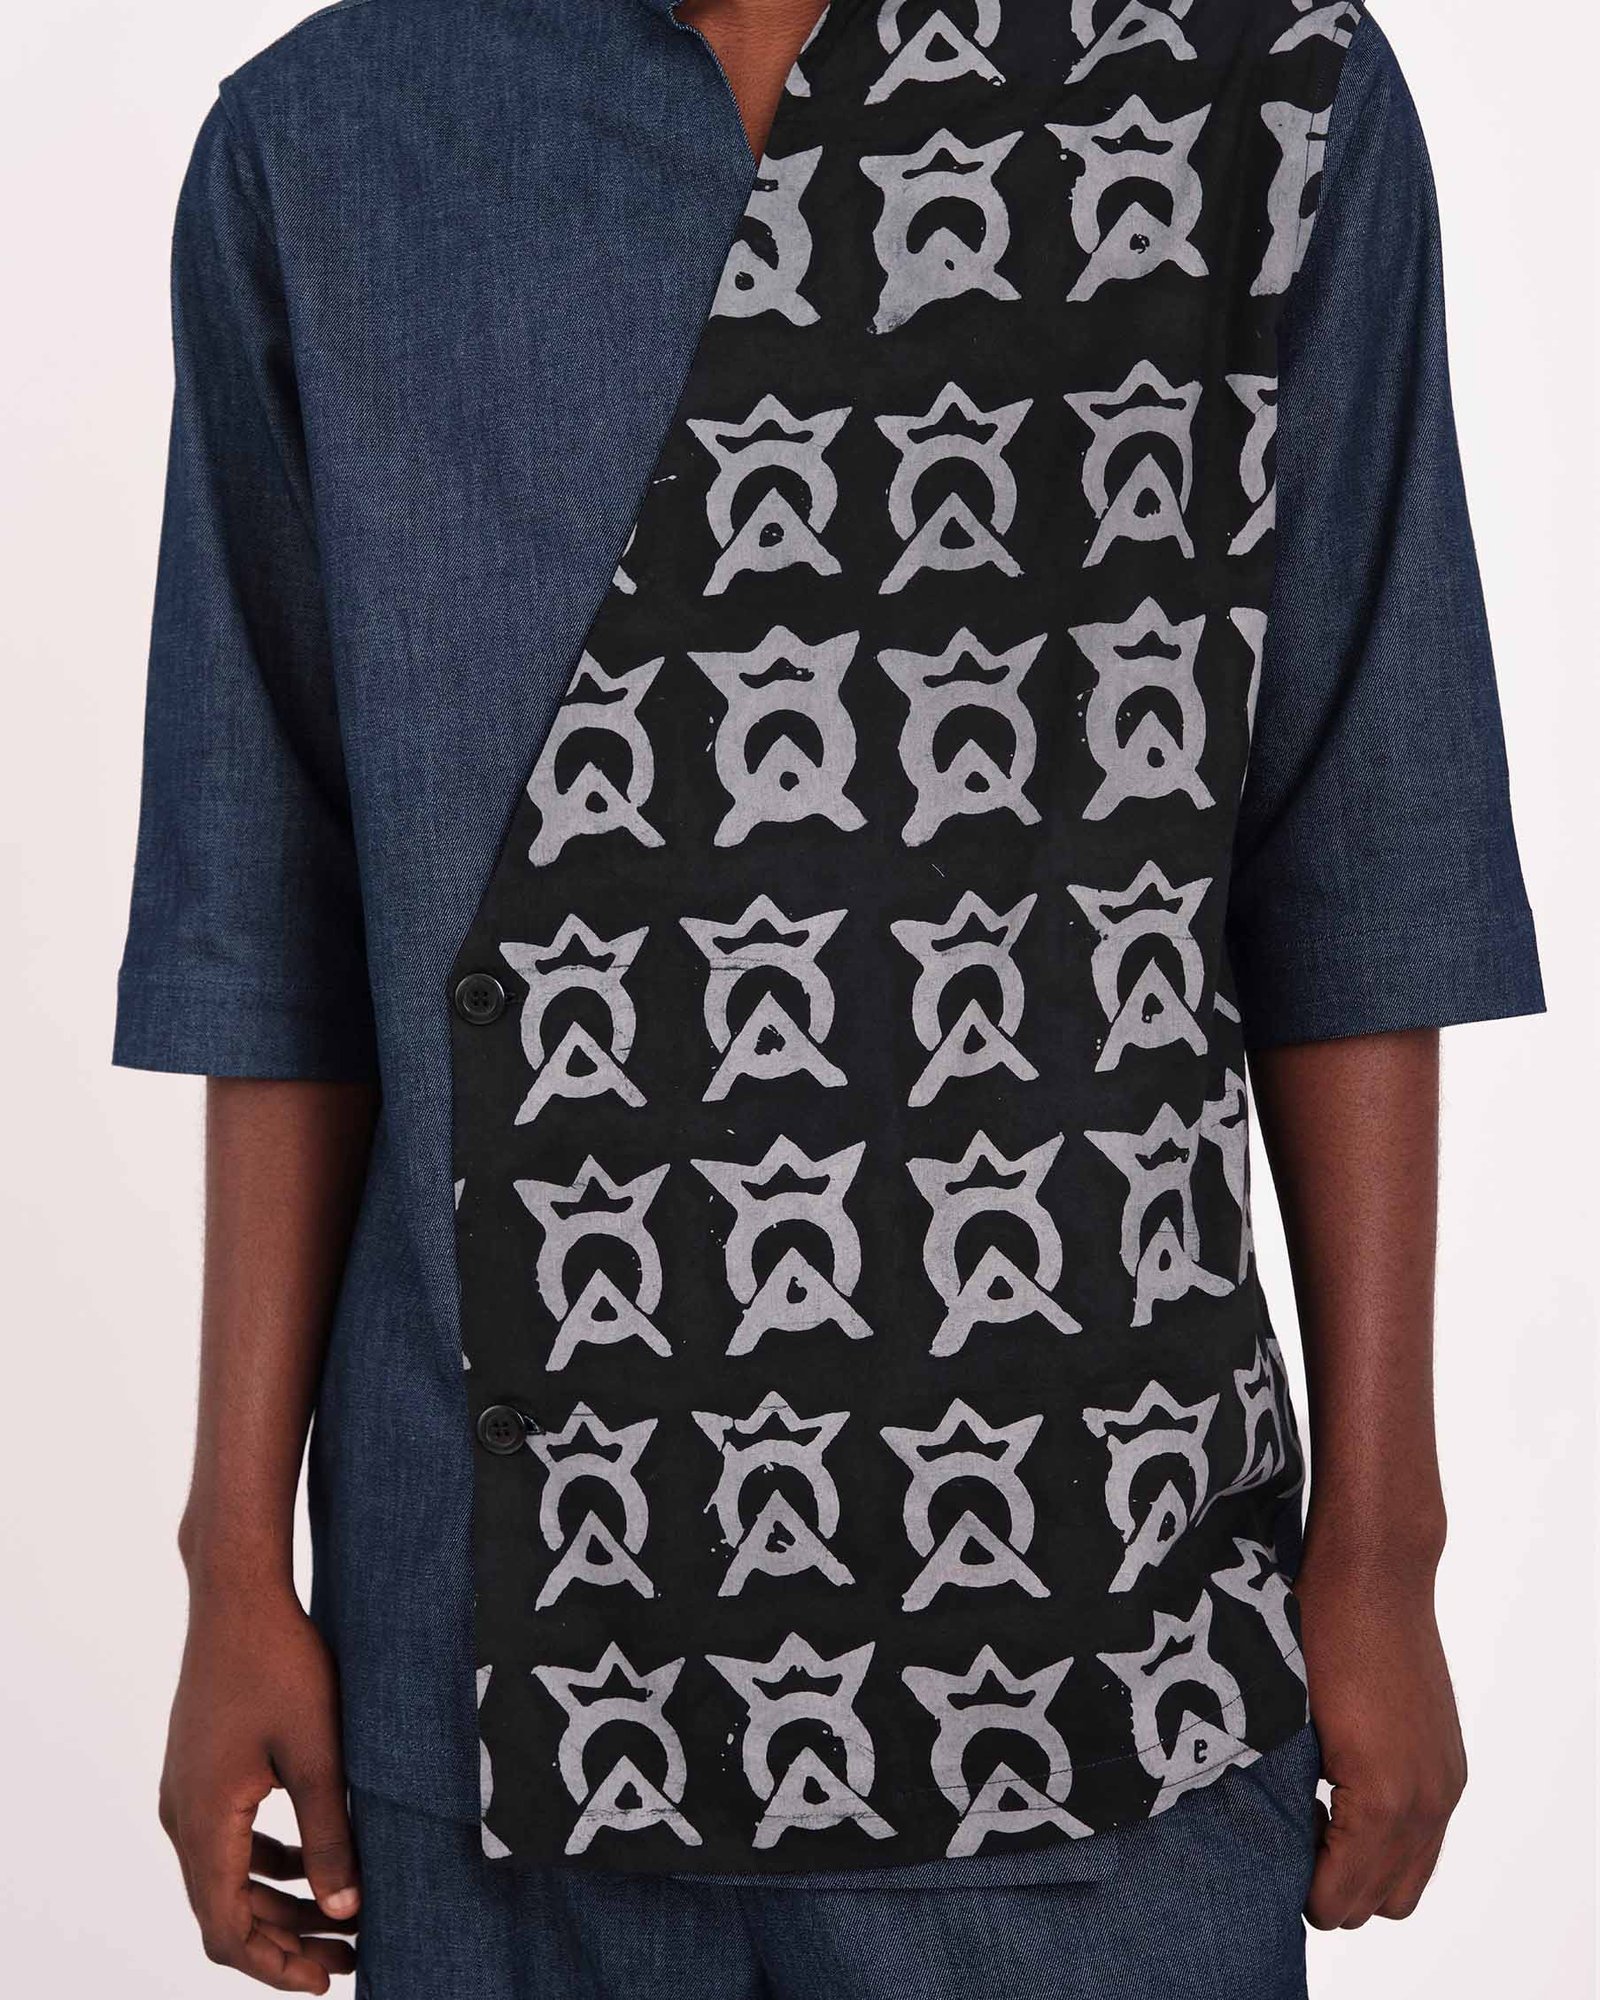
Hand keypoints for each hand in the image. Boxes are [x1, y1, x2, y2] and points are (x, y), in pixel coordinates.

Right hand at [159, 1586, 359, 1990]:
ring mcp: (187, 1791)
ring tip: (341, 1914)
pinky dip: (267, 1862)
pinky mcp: (200, 1769)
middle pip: (225, 1911)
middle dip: (286, 1941)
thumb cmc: (281, 1663)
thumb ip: (329, 1833)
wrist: (238, 1595)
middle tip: (349, 1954)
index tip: (326, 1981)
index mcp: (205, 1820)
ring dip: (278, 1902)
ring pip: (226, 1876)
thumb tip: (346, 1909)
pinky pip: (226, 1839)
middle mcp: (183, 1815)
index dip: (274, 1966)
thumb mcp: (318, 1751)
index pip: (226, 1929)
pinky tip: (312, 1857)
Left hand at [1296, 1550, 1466, 1928]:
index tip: (1267, 1857)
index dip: (1299, 1890)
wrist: (1375, 1574)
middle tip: (1289, 1840)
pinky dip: (1391, 1837)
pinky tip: (1344, 1791)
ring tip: (1317, 1817)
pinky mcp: (1450, 1764)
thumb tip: (1268, 1839)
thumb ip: (1287, 1795)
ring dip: (1367, 1867)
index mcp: (1380, 1801)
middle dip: (1334, 1887)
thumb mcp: (1286, 1721)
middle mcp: (1426, 1804)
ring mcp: (1445, 1784)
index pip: (1341, 1897)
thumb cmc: (1318, 1633)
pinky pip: (1428, 1836)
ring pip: (1411, 1876)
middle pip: (1382, 1902)